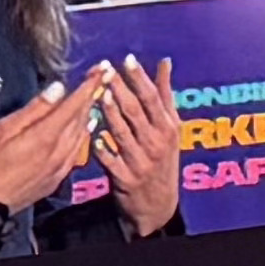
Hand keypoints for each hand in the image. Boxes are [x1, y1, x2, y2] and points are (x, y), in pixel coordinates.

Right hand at [0, 74, 103, 212]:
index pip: (74, 105)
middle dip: (94, 94)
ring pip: (83, 134)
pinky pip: (78, 150)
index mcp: (45, 136)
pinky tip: (86, 126)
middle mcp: (60, 151)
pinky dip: (85, 133)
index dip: (90, 85)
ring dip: (91, 113)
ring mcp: (61, 166)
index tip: (103, 69)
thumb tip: (58, 88)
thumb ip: (34, 110)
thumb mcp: (3, 129)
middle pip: (83, 118)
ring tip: (97, 95)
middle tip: (103, 76)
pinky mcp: (58, 177)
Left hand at [88, 53, 181, 234]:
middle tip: (107, 72)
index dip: (140, 78)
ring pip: (122, 133)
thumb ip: (165, 94)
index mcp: (167, 128)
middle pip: (137, 112)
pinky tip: (94, 136)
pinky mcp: (125, 179)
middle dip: (122, 90)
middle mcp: (156, 143)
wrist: (158, 205)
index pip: (153, 98)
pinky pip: (111, 160)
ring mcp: (140, 162)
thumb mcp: (170, 127)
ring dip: (111, 114)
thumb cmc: (162, 158)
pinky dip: (103, 149)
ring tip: (100, 94)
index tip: (128, 59)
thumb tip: (165, 62)